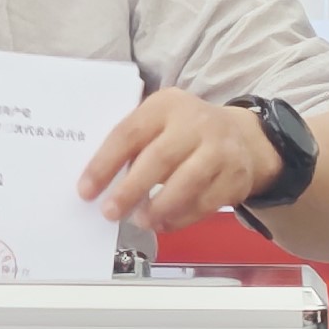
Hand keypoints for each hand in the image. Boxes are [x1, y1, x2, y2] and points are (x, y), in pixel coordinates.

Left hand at [79, 89, 283, 232]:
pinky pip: (205, 203)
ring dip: (157, 208)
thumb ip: (134, 145)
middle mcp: (196, 122)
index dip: (105, 163)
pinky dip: (180, 218)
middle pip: (159, 158)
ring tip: (139, 220)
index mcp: (166, 104)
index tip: (85, 190)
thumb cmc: (184, 132)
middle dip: (130, 190)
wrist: (242, 137)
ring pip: (186, 183)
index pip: (130, 133)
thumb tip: (99, 184)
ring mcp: (220, 149)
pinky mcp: (235, 176)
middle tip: (109, 212)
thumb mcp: (160, 122)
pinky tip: (163, 223)